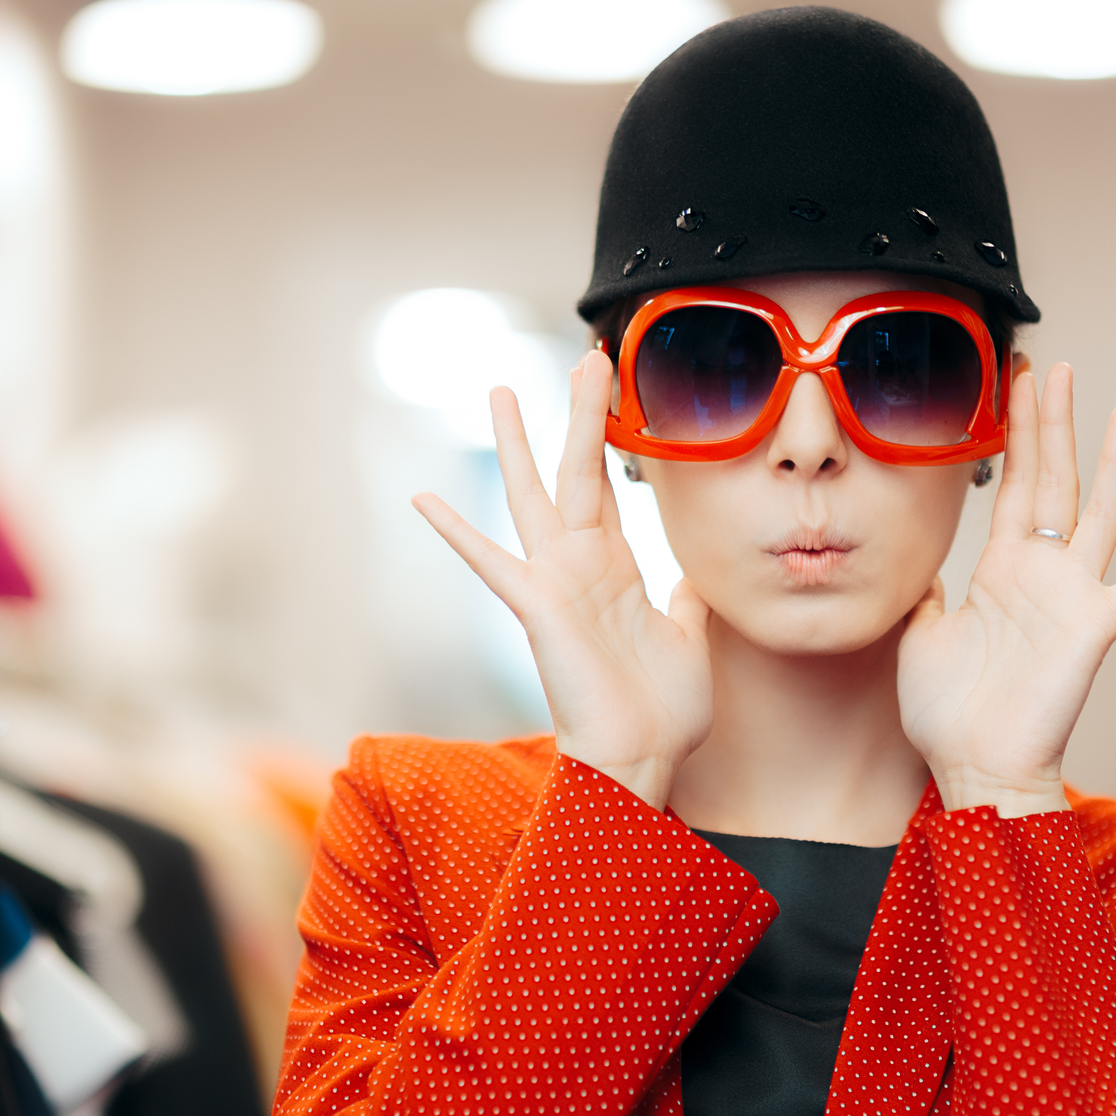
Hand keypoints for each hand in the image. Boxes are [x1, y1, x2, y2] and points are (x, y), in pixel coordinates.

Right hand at [413, 351, 714, 809]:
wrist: (642, 760)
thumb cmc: (663, 710)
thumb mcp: (690, 637)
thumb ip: (685, 598)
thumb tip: (692, 575)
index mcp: (616, 570)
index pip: (612, 490)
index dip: (613, 441)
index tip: (615, 391)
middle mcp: (580, 567)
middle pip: (577, 473)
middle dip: (581, 415)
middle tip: (586, 356)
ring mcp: (555, 584)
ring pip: (535, 497)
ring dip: (517, 444)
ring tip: (500, 389)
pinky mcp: (537, 609)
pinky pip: (492, 563)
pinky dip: (457, 532)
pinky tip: (423, 498)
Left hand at [898, 363, 1115, 817]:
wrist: (973, 769)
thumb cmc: (947, 713)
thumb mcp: (920, 637)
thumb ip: (928, 594)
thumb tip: (921, 567)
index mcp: (1000, 571)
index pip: (1010, 486)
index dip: (1014, 435)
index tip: (1014, 384)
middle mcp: (1041, 573)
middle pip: (1051, 480)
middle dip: (1051, 422)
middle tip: (1053, 365)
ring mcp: (1072, 597)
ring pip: (1098, 512)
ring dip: (1112, 461)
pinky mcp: (1093, 629)